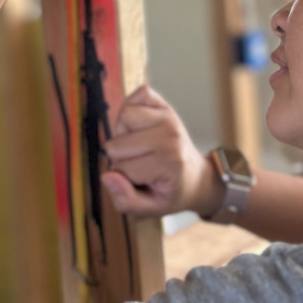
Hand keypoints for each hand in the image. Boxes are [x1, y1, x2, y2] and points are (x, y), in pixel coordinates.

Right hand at [100, 85, 224, 216]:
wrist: (196, 177)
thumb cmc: (171, 192)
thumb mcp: (151, 209)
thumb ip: (126, 201)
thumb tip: (107, 176)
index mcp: (168, 162)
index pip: (120, 169)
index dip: (124, 179)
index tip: (142, 181)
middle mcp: (170, 136)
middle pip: (116, 144)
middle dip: (121, 158)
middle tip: (141, 164)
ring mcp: (169, 117)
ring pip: (122, 117)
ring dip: (124, 133)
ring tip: (139, 145)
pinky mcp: (166, 105)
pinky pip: (139, 93)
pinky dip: (133, 107)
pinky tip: (140, 126)